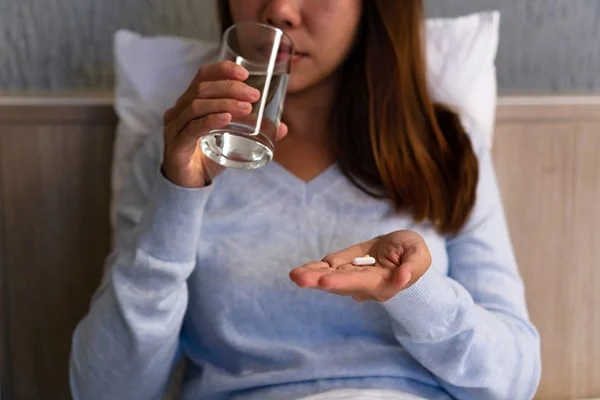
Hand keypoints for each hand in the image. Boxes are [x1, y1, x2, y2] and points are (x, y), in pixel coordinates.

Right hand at [161, 60, 288, 187]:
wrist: (188, 185)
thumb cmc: (208, 157)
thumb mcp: (233, 141)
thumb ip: (256, 133)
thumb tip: (284, 128)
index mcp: (190, 102)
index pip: (203, 76)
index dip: (223, 70)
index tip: (245, 74)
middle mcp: (179, 110)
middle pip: (202, 88)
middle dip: (231, 88)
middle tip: (255, 95)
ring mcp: (175, 127)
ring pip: (197, 106)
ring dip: (224, 103)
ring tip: (247, 108)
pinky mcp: (176, 145)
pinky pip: (192, 128)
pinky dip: (211, 121)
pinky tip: (226, 119)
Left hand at [289, 230, 431, 301]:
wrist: (402, 249)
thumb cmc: (413, 252)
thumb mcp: (419, 254)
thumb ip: (412, 266)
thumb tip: (402, 278)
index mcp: (383, 284)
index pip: (361, 284)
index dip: (343, 282)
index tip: (326, 280)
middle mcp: (364, 285)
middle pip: (339, 284)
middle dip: (319, 281)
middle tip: (299, 278)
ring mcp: (352, 276)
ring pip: (329, 277)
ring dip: (311, 276)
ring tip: (295, 275)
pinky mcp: (344, 266)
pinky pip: (327, 268)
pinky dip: (313, 268)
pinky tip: (299, 271)